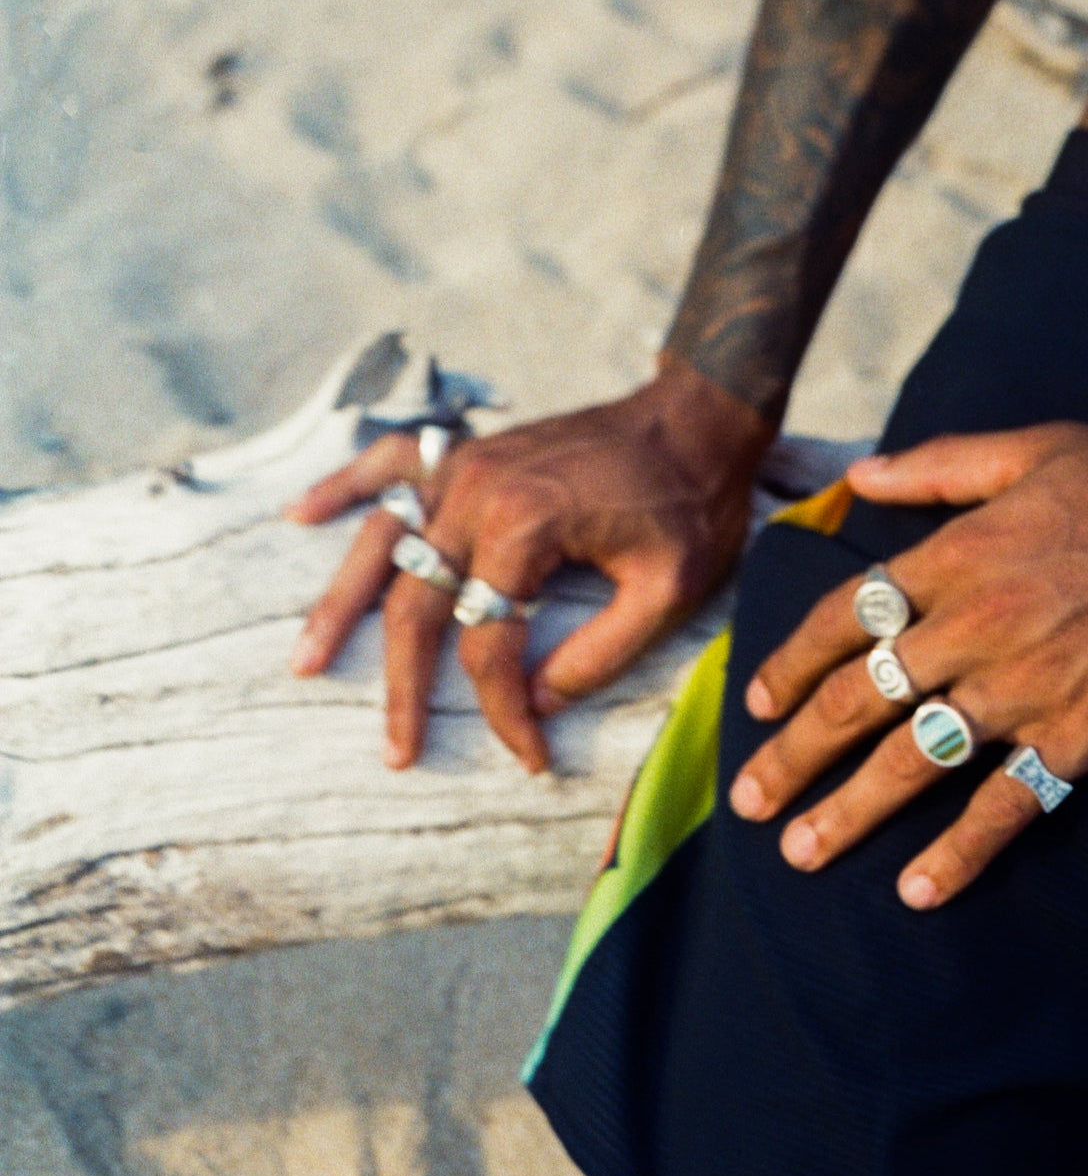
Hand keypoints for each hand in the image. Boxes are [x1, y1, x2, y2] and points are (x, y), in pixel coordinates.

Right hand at [286, 353, 771, 771]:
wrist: (697, 420)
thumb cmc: (692, 504)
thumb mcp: (668, 593)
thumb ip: (599, 655)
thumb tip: (536, 703)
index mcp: (526, 527)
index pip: (489, 643)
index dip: (504, 710)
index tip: (530, 756)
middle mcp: (478, 494)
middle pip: (418, 606)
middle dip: (403, 688)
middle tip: (396, 752)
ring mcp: (466, 466)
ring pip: (383, 545)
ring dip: (341, 605)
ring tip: (306, 661)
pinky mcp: (470, 452)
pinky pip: (390, 463)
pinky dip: (345, 488)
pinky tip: (302, 516)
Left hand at [729, 420, 1087, 909]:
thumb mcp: (1031, 447)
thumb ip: (935, 465)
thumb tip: (857, 476)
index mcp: (953, 558)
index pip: (841, 619)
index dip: (788, 666)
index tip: (756, 706)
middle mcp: (972, 626)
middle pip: (855, 702)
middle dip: (793, 757)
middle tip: (748, 803)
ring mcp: (1025, 687)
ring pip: (912, 760)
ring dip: (850, 813)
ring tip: (800, 854)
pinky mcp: (1084, 734)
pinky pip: (1008, 803)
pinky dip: (961, 851)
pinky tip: (917, 890)